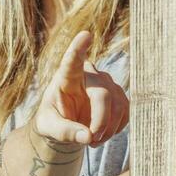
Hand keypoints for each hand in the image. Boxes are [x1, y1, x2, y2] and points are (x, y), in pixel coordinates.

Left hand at [35, 31, 128, 147]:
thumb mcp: (49, 128)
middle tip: (91, 140)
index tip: (85, 35)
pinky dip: (117, 128)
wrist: (64, 124)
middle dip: (101, 121)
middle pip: (103, 95)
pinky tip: (103, 134)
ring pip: (119, 104)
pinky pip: (126, 111)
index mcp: (66, 77)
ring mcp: (106, 83)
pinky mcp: (118, 95)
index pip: (72, 60)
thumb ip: (66, 131)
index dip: (78, 48)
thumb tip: (88, 136)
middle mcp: (89, 75)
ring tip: (93, 140)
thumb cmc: (52, 120)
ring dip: (109, 128)